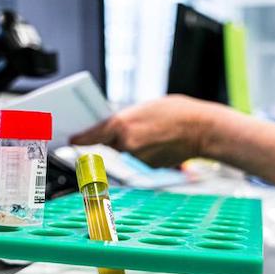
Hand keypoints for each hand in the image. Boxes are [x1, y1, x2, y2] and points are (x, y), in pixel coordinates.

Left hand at [70, 95, 226, 166]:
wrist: (202, 129)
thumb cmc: (178, 112)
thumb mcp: (146, 107)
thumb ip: (127, 118)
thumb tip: (118, 127)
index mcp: (122, 124)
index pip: (92, 134)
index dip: (81, 138)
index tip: (72, 140)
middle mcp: (126, 143)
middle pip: (113, 142)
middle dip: (120, 135)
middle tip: (139, 126)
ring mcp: (138, 157)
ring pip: (130, 150)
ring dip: (138, 142)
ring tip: (157, 131)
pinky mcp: (150, 166)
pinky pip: (143, 157)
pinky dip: (149, 150)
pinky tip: (163, 141)